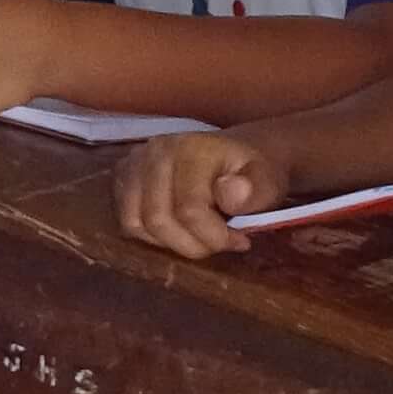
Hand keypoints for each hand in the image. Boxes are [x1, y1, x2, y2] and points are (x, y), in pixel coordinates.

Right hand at [122, 131, 291, 259]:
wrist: (236, 153)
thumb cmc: (252, 171)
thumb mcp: (269, 180)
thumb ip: (256, 190)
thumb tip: (227, 194)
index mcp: (191, 149)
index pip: (188, 209)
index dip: (214, 237)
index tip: (240, 241)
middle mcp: (155, 151)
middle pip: (158, 219)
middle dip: (192, 244)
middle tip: (219, 243)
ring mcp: (134, 163)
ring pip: (137, 223)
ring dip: (171, 242)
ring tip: (199, 236)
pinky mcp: (123, 177)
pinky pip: (127, 221)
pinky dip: (152, 236)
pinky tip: (178, 230)